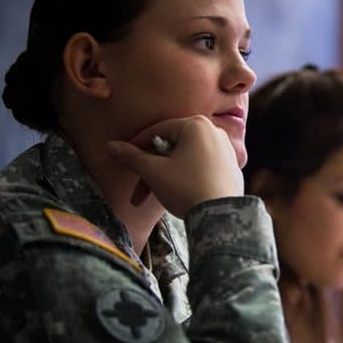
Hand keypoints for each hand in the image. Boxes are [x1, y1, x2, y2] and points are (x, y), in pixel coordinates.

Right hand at [107, 116, 243, 216]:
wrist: (222, 217)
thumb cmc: (187, 189)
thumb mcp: (154, 172)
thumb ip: (132, 157)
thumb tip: (111, 146)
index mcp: (196, 125)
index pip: (158, 130)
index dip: (136, 145)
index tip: (123, 158)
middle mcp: (214, 132)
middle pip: (173, 147)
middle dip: (152, 170)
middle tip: (138, 191)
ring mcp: (226, 151)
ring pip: (186, 159)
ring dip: (166, 176)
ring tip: (157, 197)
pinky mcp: (232, 169)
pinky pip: (202, 168)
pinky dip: (187, 178)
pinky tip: (179, 197)